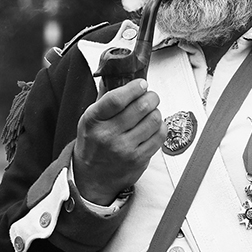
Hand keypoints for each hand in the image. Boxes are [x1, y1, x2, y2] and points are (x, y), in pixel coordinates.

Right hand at [73, 78, 165, 204]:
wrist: (91, 178)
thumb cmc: (93, 143)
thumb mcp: (90, 119)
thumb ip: (106, 98)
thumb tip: (121, 74)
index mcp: (93, 120)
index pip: (117, 99)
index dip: (134, 88)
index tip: (142, 84)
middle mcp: (108, 135)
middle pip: (141, 107)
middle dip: (151, 97)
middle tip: (150, 97)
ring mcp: (124, 149)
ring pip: (154, 119)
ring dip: (156, 112)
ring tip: (150, 112)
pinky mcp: (139, 159)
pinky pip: (160, 135)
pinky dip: (160, 127)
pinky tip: (153, 127)